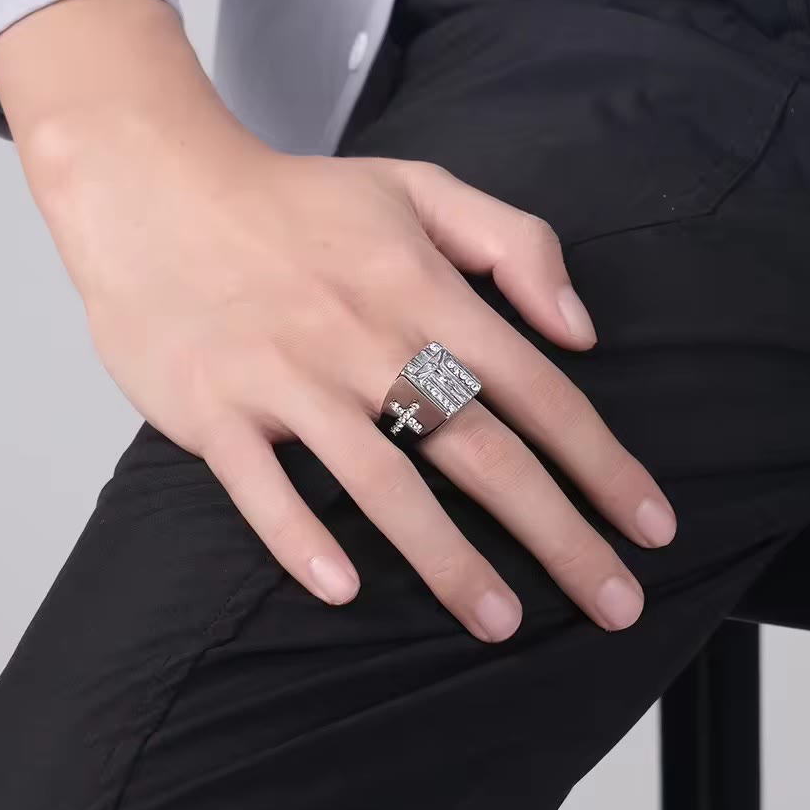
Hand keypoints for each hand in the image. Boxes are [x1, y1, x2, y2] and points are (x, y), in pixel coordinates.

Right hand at [0, 0, 675, 642]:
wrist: (158, 186)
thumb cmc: (298, 199)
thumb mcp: (419, 186)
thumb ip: (515, 242)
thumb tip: (581, 327)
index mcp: (423, 289)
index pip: (538, 389)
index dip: (602, 462)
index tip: (651, 526)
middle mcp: (366, 339)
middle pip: (481, 449)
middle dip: (559, 533)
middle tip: (615, 603)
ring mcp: (287, 376)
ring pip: (382, 481)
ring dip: (447, 558)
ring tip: (503, 623)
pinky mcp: (215, 407)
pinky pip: (261, 486)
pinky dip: (299, 537)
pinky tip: (342, 591)